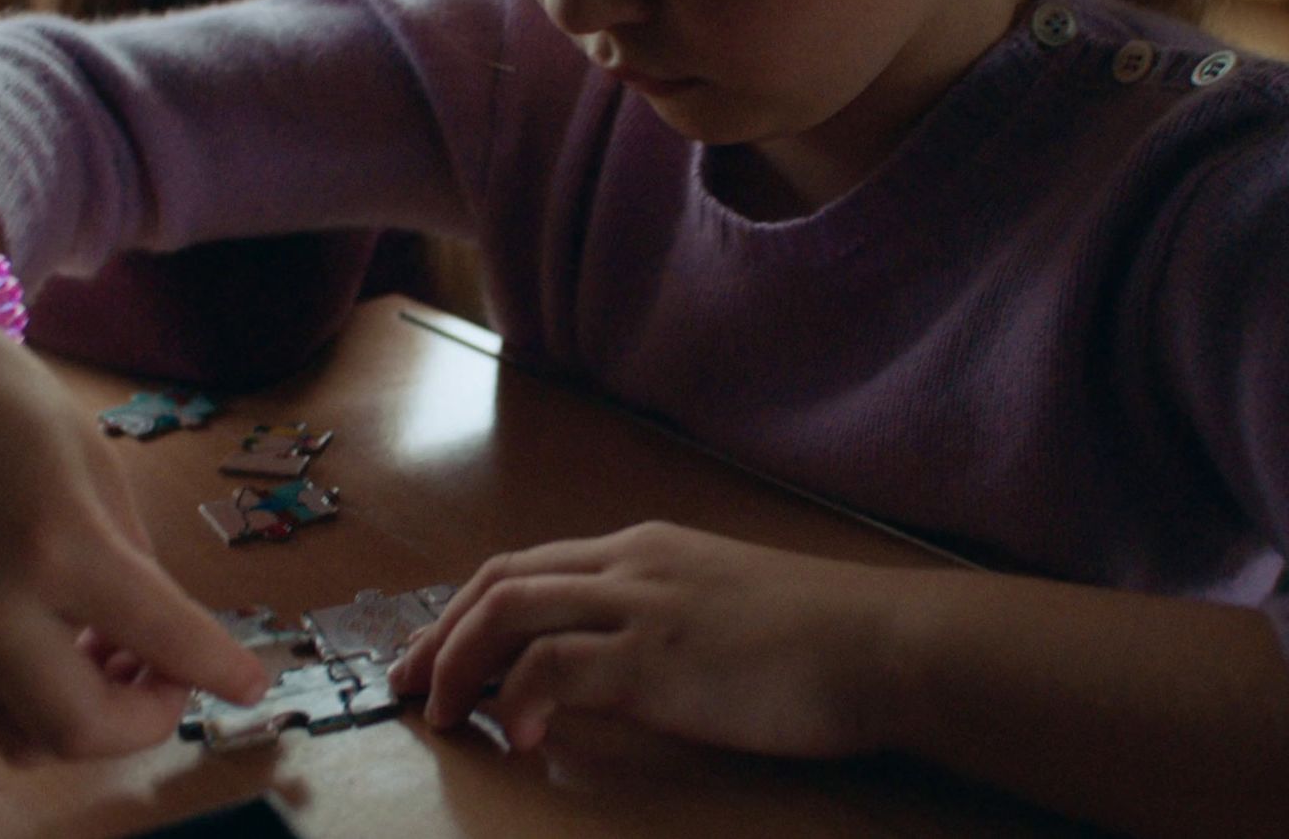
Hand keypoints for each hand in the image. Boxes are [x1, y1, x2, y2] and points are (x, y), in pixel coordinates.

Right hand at [0, 278, 267, 760]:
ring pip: (28, 740)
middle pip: (82, 730)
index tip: (252, 682)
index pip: (164, 640)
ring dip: (91, 721)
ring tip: (124, 659)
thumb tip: (162, 637)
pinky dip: (44, 700)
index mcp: (57, 545)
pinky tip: (73, 647)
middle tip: (176, 673)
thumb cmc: (5, 399)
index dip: (222, 670)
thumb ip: (133, 565)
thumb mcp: (99, 469)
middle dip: (147, 720)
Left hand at [389, 522, 906, 757]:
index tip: (433, 651)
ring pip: (510, 609)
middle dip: (438, 631)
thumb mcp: (717, 609)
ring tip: (440, 712)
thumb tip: (601, 668)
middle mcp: (629, 565)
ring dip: (457, 661)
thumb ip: (654, 622)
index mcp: (641, 551)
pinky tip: (519, 737)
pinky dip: (520, 696)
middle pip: (499, 580)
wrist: (882, 643)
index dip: (466, 609)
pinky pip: (556, 667)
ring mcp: (641, 605)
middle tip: (406, 682)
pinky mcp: (657, 656)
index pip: (526, 566)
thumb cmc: (817, 638)